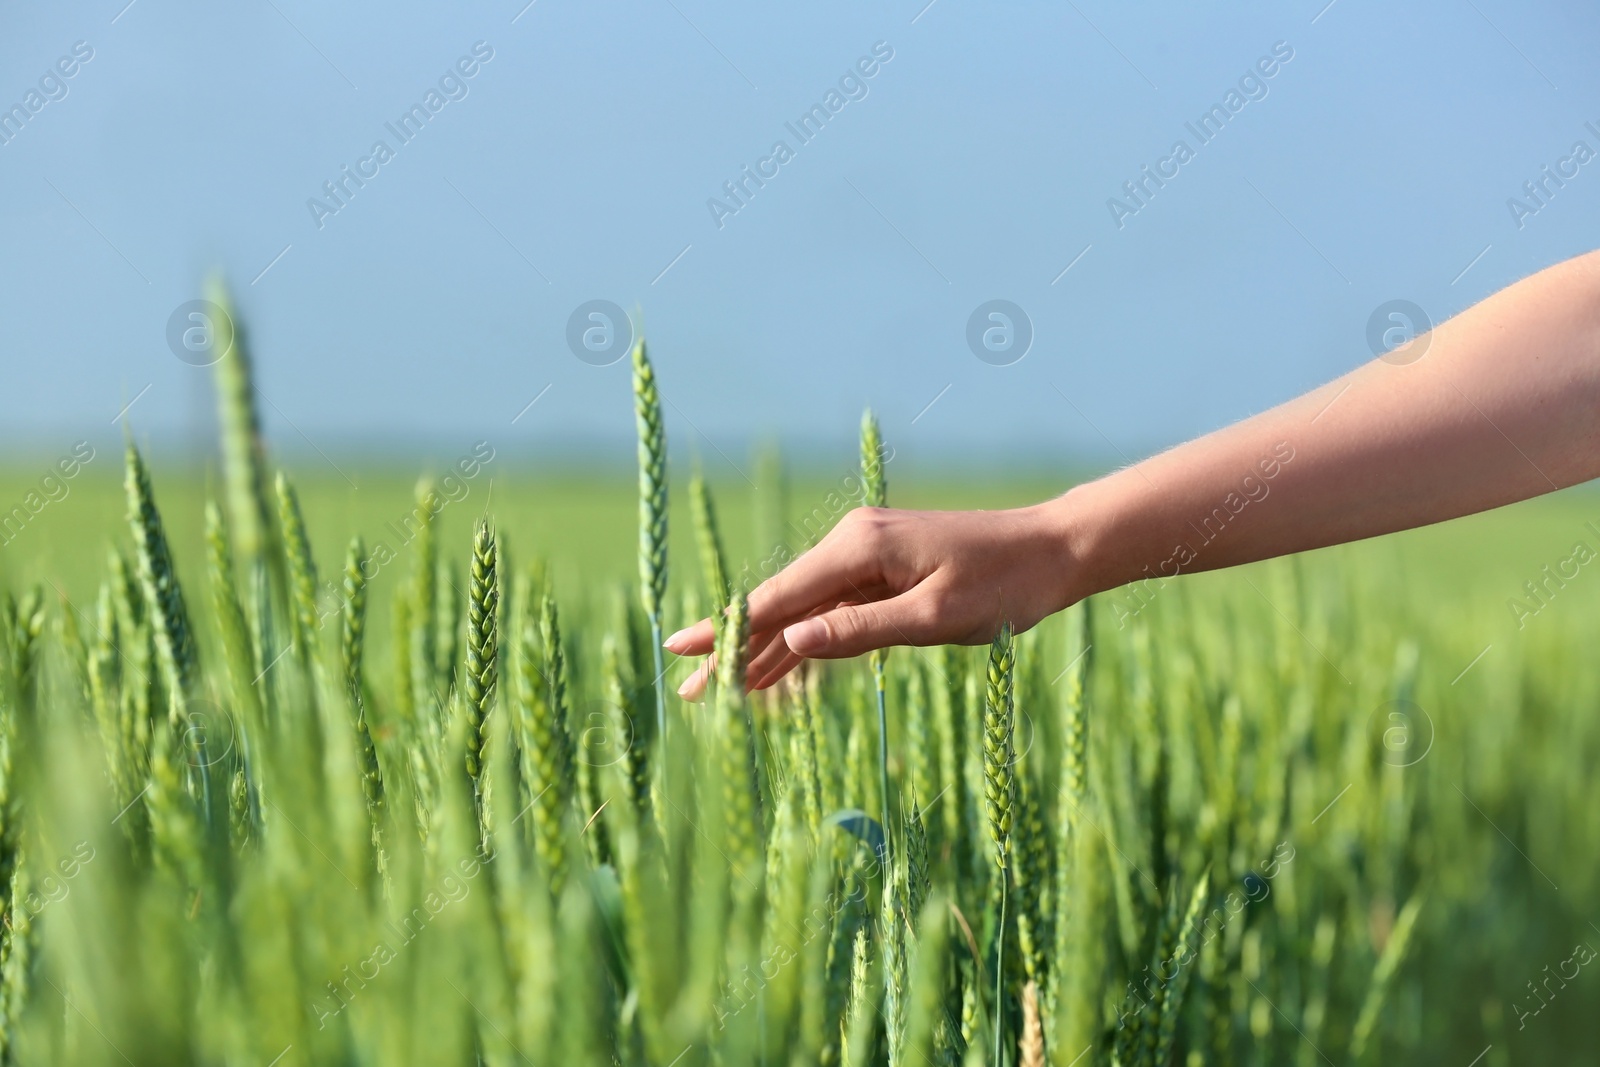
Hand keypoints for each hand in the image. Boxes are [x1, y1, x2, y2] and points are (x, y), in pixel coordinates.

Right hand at [663, 502, 1080, 699]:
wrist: (1053, 550)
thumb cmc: (1005, 585)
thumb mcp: (936, 616)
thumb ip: (862, 631)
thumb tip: (792, 642)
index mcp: (860, 548)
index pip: (780, 598)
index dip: (730, 629)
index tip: (682, 652)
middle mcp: (854, 543)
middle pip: (781, 604)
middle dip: (735, 646)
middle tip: (687, 689)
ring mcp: (868, 556)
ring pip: (804, 611)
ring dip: (764, 650)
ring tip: (721, 689)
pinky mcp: (884, 571)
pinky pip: (832, 611)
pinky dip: (805, 641)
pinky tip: (777, 669)